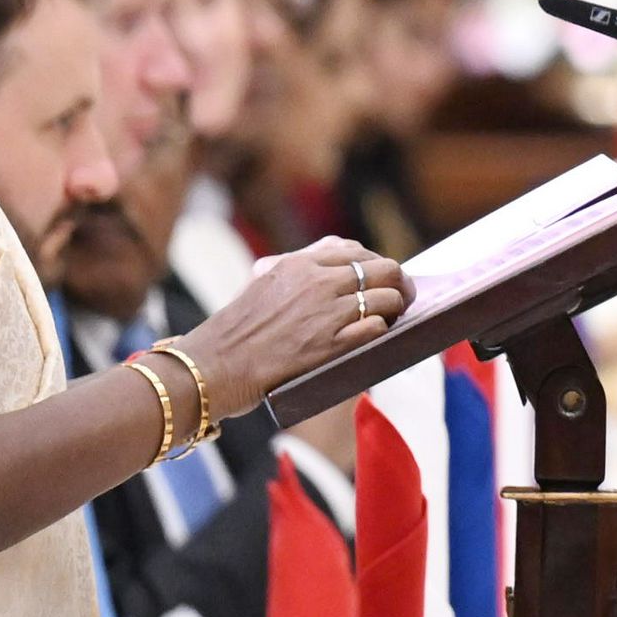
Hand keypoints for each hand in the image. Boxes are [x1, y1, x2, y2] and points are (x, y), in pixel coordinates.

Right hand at [178, 236, 411, 409]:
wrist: (213, 366)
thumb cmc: (235, 330)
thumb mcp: (262, 282)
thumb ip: (295, 267)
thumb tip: (331, 255)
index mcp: (299, 263)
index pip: (354, 251)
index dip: (375, 264)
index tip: (380, 277)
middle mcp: (317, 282)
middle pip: (382, 269)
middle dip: (398, 282)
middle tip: (403, 296)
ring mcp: (326, 313)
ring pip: (386, 297)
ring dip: (396, 308)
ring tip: (394, 319)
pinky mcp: (331, 345)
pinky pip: (375, 328)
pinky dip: (382, 330)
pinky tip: (379, 336)